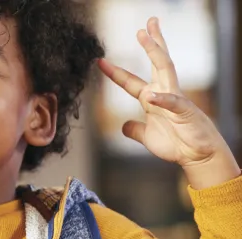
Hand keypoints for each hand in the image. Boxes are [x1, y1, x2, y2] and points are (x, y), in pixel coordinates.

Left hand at [98, 17, 229, 165]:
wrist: (196, 156)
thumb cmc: (176, 144)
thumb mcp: (147, 136)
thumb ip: (135, 129)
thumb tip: (123, 125)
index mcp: (151, 99)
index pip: (130, 81)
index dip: (114, 72)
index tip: (99, 61)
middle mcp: (163, 93)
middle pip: (156, 63)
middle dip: (150, 43)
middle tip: (144, 26)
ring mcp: (174, 99)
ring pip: (164, 69)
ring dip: (155, 52)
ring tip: (146, 36)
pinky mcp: (184, 111)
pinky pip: (172, 102)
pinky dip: (162, 98)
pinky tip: (152, 95)